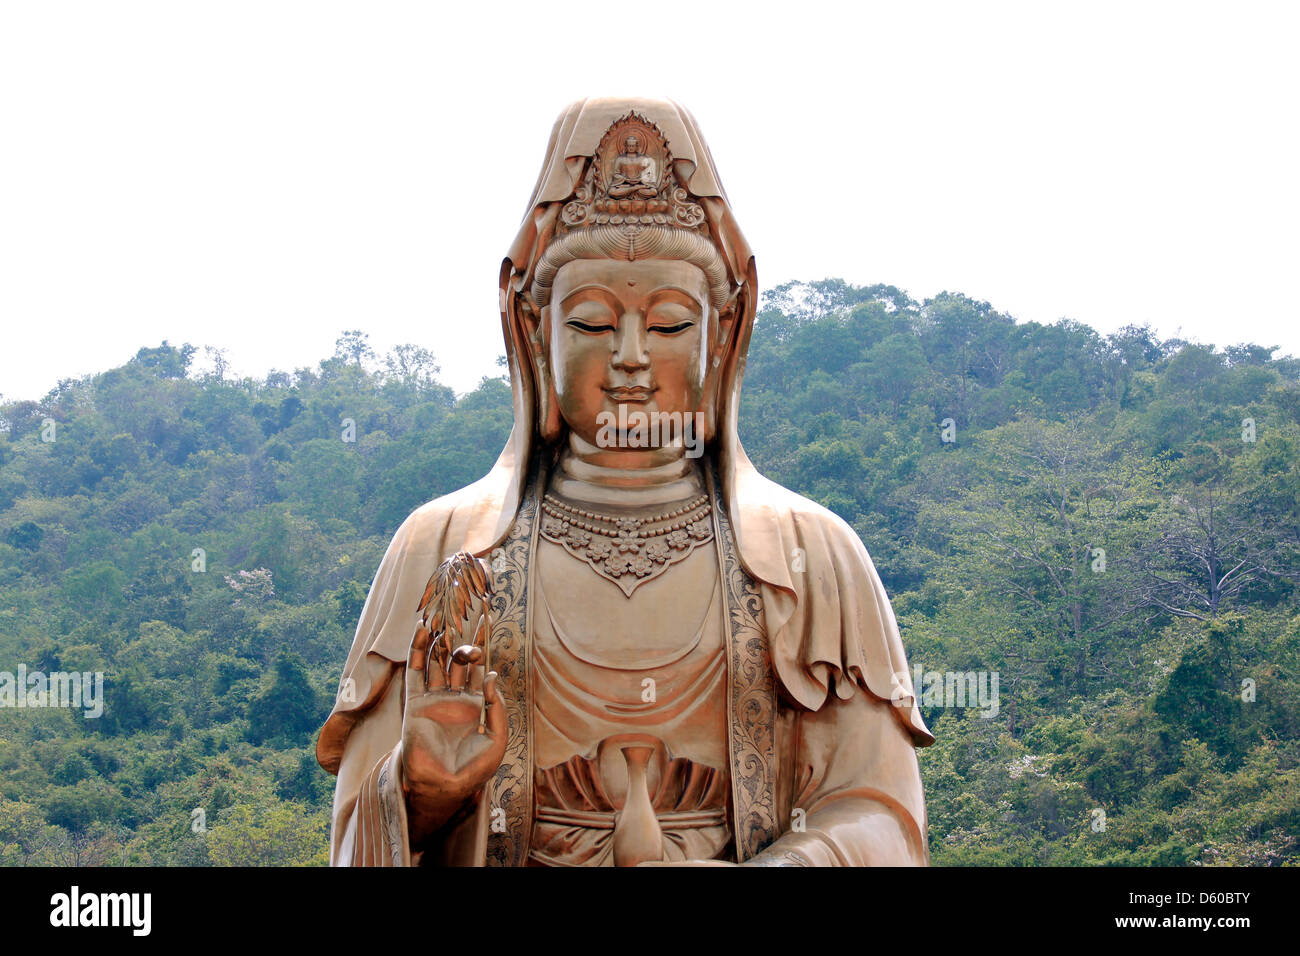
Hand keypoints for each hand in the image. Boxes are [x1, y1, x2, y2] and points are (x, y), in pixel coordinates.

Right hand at [400, 556, 506, 846]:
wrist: (441, 787)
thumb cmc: (472, 769)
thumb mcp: (496, 740)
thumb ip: (496, 709)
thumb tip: (490, 677)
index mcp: (474, 704)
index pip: (479, 666)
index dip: (483, 643)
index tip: (488, 616)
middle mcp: (453, 696)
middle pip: (458, 657)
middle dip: (463, 633)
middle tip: (467, 603)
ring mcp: (434, 698)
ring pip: (437, 659)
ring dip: (441, 635)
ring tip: (445, 608)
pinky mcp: (416, 702)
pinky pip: (416, 671)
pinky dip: (419, 649)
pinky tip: (425, 629)